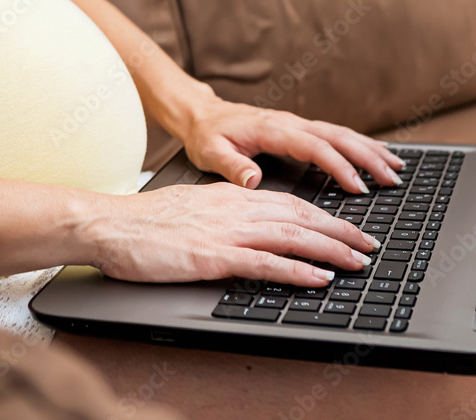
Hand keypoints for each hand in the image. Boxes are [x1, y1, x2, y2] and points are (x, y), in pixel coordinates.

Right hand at [83, 183, 379, 285]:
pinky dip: (296, 271)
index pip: (288, 202)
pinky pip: (264, 263)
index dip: (323, 216)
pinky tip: (318, 278)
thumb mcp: (191, 209)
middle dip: (340, 231)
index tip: (346, 228)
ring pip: (291, 236)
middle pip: (301, 216)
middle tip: (369, 245)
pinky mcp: (212, 256)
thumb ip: (222, 214)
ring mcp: (225, 232)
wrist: (107, 224)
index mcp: (230, 196)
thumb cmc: (142, 223)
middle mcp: (234, 208)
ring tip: (358, 262)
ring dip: (330, 250)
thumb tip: (246, 227)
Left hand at [178, 95, 404, 194]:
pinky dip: (359, 145)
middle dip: (368, 157)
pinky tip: (375, 155)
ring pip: (341, 134)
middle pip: (337, 137)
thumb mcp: (210, 151)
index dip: (338, 166)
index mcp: (272, 129)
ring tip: (396, 168)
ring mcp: (297, 125)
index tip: (358, 186)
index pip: (314, 147)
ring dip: (370, 150)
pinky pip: (334, 135)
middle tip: (392, 178)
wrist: (203, 115)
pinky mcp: (299, 129)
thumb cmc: (206, 135)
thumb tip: (252, 179)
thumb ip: (231, 165)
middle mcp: (290, 123)